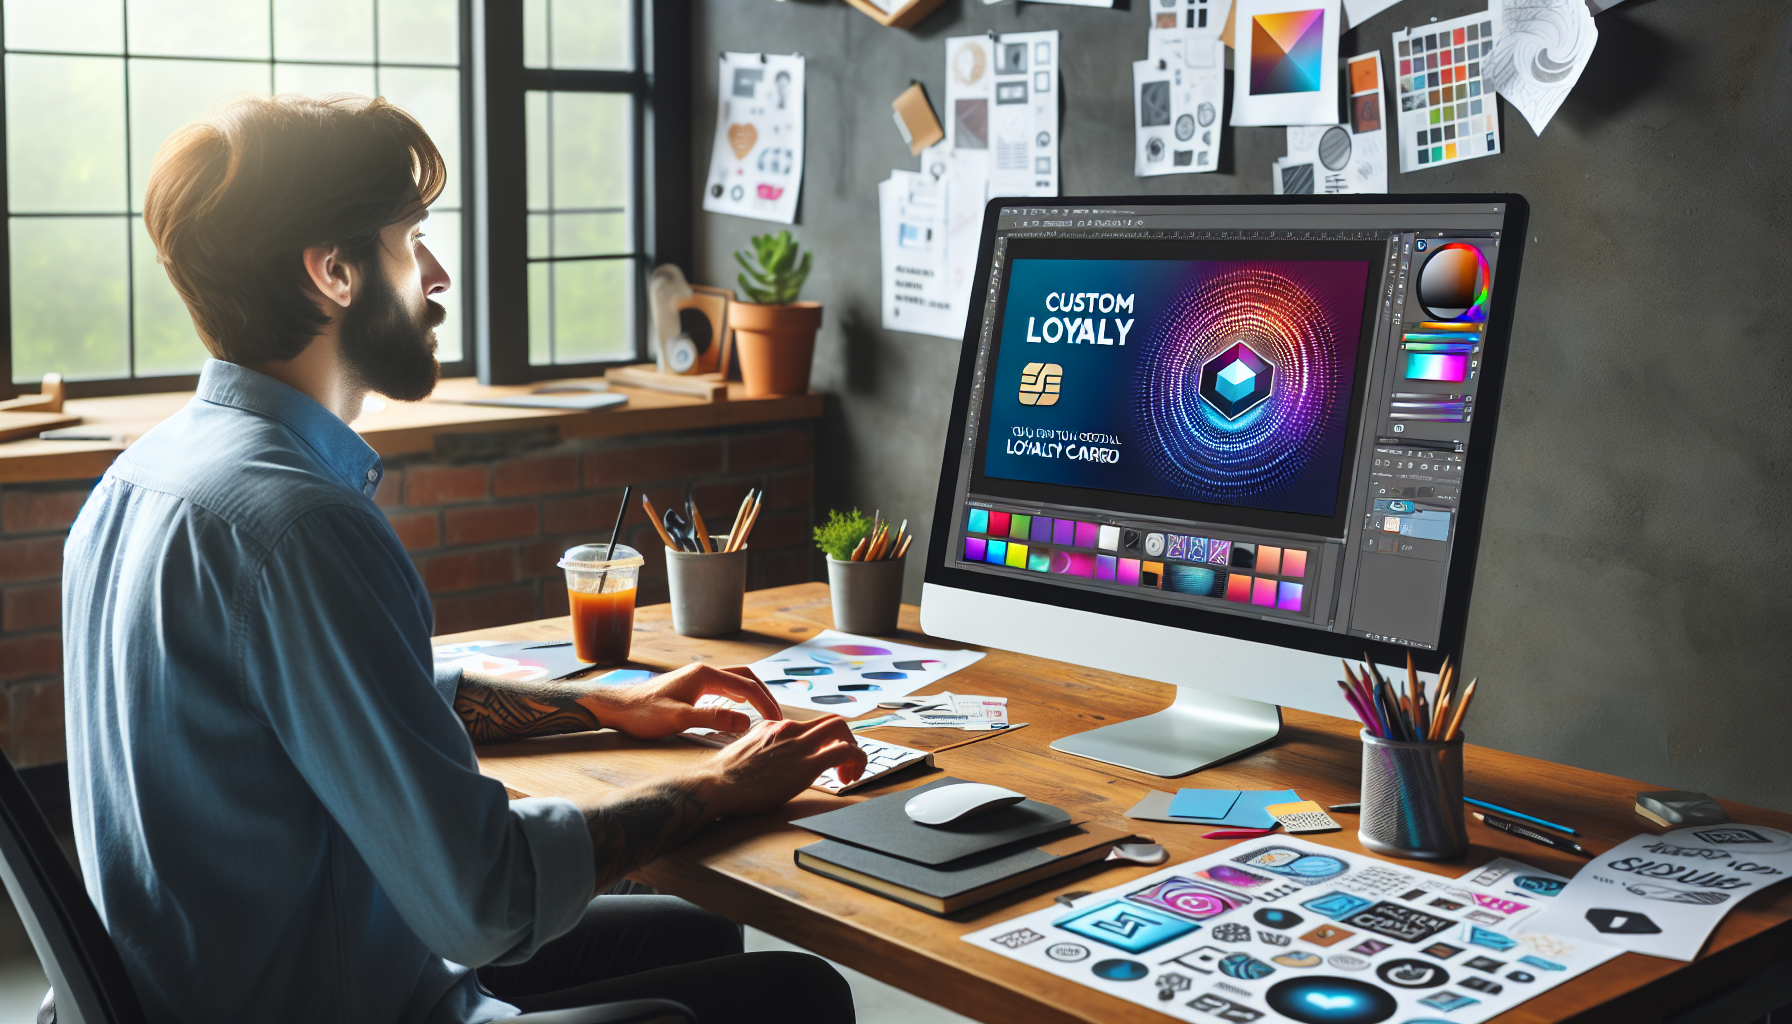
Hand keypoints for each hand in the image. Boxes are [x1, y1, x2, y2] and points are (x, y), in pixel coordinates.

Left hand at [577, 663, 782, 740]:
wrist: (616, 708)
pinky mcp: (691, 688)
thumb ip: (713, 719)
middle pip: (746, 677)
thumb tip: (746, 722)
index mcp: (705, 675)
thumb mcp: (679, 719)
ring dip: (753, 695)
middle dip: (765, 695)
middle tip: (777, 716)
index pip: (747, 686)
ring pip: (735, 682)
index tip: (777, 723)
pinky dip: (739, 698)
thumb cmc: (642, 713)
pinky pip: (724, 688)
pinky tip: (740, 712)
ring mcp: (697, 679)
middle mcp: (704, 672)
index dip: (765, 704)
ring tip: (765, 714)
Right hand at [689, 716, 868, 817]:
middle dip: (845, 741)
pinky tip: (850, 779)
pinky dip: (857, 761)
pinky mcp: (806, 764)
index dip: (822, 743)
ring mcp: (798, 744)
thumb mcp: (745, 753)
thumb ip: (763, 751)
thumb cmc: (723, 778)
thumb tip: (771, 763)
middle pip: (831, 722)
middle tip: (844, 766)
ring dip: (854, 751)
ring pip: (842, 730)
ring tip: (850, 774)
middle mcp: (789, 728)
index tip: (823, 762)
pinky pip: (845, 751)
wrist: (715, 785)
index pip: (809, 726)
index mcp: (774, 726)